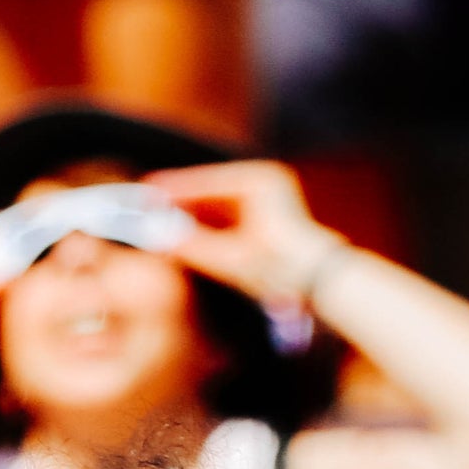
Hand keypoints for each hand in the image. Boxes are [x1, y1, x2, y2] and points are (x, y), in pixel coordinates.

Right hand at [145, 160, 344, 305]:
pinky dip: (205, 231)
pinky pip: (225, 222)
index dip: (173, 192)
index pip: (205, 183)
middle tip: (147, 214)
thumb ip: (194, 246)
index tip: (146, 195)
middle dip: (178, 208)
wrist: (322, 287)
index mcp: (258, 180)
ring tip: (160, 228)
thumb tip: (159, 236)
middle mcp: (263, 184)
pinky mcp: (264, 222)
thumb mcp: (233, 258)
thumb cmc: (288, 269)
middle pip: (208, 195)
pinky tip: (184, 239)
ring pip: (215, 210)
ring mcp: (265, 202)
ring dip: (189, 221)